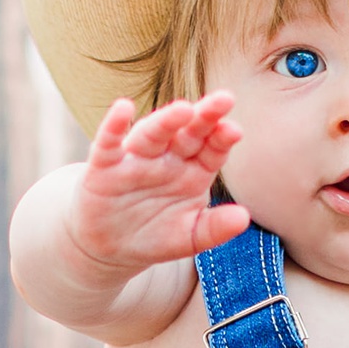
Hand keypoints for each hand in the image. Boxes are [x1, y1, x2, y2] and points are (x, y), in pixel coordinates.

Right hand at [71, 95, 250, 272]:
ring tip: (183, 109)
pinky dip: (113, 126)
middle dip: (204, 117)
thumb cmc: (155, 235)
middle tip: (224, 99)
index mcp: (193, 170)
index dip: (221, 138)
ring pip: (152, 134)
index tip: (234, 131)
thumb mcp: (189, 238)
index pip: (211, 149)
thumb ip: (215, 228)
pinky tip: (123, 108)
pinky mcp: (104, 167)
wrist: (109, 247)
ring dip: (166, 121)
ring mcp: (136, 160)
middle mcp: (167, 158)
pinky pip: (108, 144)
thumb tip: (244, 218)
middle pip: (188, 133)